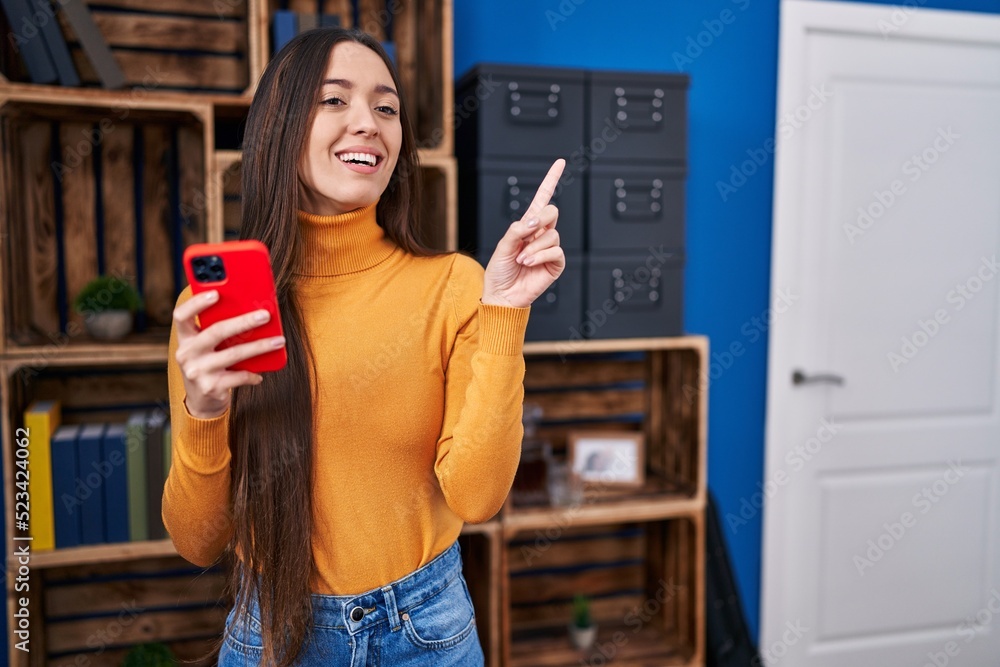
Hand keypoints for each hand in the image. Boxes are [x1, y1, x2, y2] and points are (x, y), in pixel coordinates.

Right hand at [172, 290, 285, 418]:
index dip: (196, 303)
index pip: (181, 316)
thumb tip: (252, 311)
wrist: (202, 400)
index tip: (215, 293)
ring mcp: (197, 371)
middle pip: (215, 331)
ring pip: (233, 354)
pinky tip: (261, 373)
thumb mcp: (206, 347)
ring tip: (278, 341)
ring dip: (260, 347)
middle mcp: (187, 353)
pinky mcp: (210, 387)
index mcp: (185, 338)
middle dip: (243, 322)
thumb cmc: (209, 364)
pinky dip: (253, 374)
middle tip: (265, 315)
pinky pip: (239, 376)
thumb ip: (218, 331)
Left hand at [482, 159, 566, 307]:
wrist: (502, 295)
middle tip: (528, 231)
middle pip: (552, 212)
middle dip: (542, 218)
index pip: (541, 199)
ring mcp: (549, 249)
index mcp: (527, 226)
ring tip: (521, 259)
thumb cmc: (499, 271)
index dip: (551, 181)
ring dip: (534, 247)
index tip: (560, 163)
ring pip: (552, 234)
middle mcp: (540, 235)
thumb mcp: (502, 246)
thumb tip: (534, 220)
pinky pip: (555, 251)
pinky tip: (529, 263)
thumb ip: (517, 230)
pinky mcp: (555, 264)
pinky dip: (540, 256)